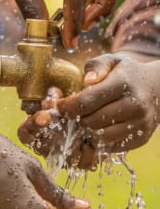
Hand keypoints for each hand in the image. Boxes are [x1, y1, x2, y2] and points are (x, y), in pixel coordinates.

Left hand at [19, 52, 159, 168]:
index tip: (59, 106)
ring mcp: (140, 124)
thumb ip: (96, 66)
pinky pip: (112, 147)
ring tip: (86, 121)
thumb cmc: (126, 74)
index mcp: (123, 84)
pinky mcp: (141, 138)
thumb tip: (87, 82)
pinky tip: (98, 129)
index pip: (86, 101)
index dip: (67, 106)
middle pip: (91, 121)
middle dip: (77, 119)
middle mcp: (134, 105)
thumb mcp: (112, 61)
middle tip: (73, 115)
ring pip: (101, 137)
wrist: (158, 89)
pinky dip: (100, 141)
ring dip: (88, 131)